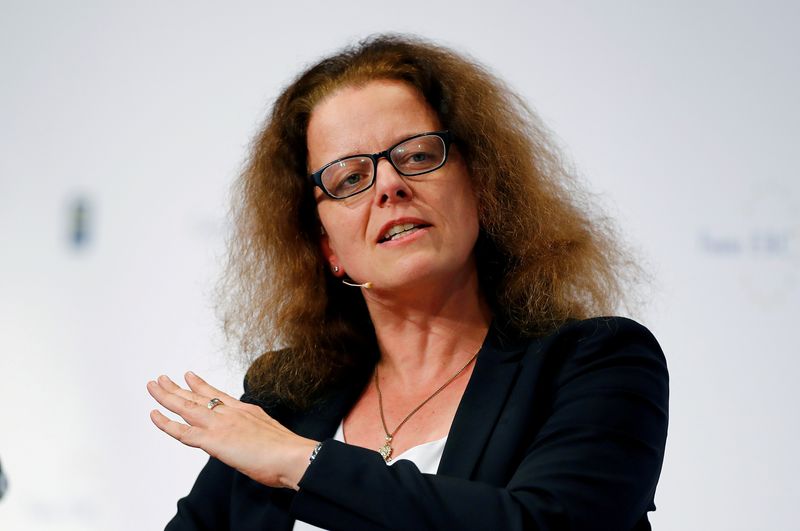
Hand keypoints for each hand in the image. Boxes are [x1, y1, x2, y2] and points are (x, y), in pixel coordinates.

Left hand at [147, 372, 316, 489]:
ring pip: (186, 408)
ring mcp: (221, 425)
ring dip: (166, 397)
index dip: (200, 385)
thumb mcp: (270, 434)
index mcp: (245, 410)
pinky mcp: (214, 440)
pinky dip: (167, 424)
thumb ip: (256, 434)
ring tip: (153, 386)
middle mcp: (230, 413)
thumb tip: (253, 442)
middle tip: (162, 378)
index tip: (189, 376)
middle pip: (198, 396)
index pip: (217, 395)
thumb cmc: (287, 451)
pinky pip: (184, 432)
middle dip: (177, 387)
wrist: (293, 456)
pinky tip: (155, 416)